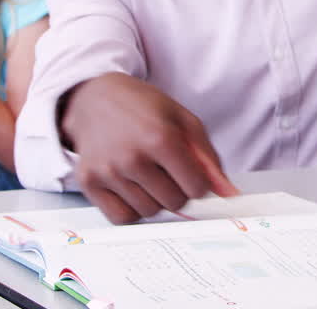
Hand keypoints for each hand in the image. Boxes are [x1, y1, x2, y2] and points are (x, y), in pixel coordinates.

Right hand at [61, 73, 238, 223]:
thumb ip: (208, 157)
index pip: (196, 189)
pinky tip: (131, 188)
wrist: (94, 98)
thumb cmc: (142, 107)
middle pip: (174, 203)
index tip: (191, 173)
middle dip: (178, 191)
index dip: (199, 182)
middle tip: (167, 171)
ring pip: (149, 212)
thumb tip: (228, 192)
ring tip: (146, 175)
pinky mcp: (89, 183)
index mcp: (160, 138)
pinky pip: (121, 218)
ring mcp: (108, 172)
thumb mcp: (183, 120)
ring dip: (154, 200)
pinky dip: (131, 210)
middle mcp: (132, 158)